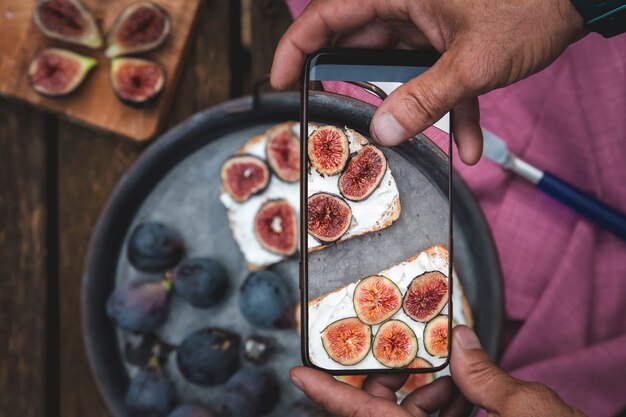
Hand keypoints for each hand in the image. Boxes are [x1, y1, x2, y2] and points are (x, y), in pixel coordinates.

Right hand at [271, 0, 586, 164]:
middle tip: (343, 117)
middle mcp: (407, 4)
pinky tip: (466, 143)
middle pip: (359, 46)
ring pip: (400, 68)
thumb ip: (423, 98)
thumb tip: (382, 131)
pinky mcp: (451, 38)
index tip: (279, 79)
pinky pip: (437, 76)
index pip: (326, 15)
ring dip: (412, 107)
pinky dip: (449, 108)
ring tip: (416, 138)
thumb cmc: (533, 4)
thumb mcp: (473, 61)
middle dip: (355, 87)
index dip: (295, 47)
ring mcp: (429, 21)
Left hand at [290, 326, 585, 415]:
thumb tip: (463, 341)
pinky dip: (438, 410)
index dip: (326, 394)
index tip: (298, 374)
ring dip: (421, 394)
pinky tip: (461, 392)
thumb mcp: (527, 413)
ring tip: (446, 372)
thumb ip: (487, 376)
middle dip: (386, 382)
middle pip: (379, 416)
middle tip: (398, 354)